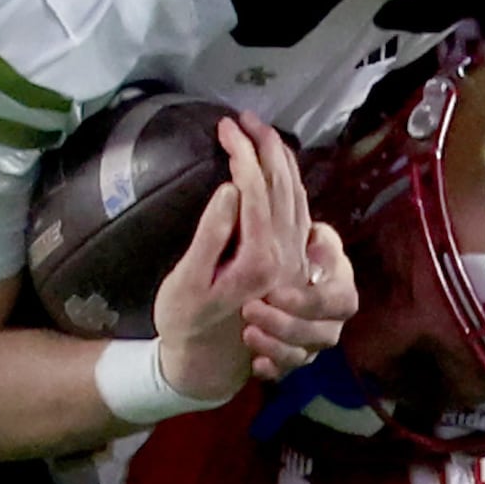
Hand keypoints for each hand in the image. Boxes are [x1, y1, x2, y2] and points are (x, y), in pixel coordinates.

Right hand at [148, 119, 330, 405]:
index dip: (242, 152)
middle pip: (283, 186)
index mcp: (259, 257)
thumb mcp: (187, 281)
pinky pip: (299, 211)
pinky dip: (290, 183)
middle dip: (265, 146)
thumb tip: (231, 190)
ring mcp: (292, 261)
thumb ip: (212, 235)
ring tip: (261, 132)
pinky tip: (280, 170)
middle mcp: (285, 257)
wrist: (204, 365)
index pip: (256, 188)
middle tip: (243, 118)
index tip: (223, 126)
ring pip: (296, 197)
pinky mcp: (290, 265)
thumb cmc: (185, 321)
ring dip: (281, 160)